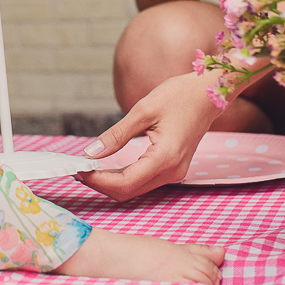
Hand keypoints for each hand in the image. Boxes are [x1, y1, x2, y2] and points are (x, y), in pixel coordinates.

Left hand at [78, 72, 220, 201]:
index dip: (98, 180)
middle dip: (100, 184)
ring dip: (110, 183)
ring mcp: (174, 173)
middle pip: (128, 191)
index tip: (77, 170)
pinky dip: (123, 178)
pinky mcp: (173, 168)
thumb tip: (91, 152)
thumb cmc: (179, 96)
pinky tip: (106, 168)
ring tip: (87, 169)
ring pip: (135, 189)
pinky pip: (143, 181)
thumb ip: (116, 135)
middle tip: (77, 171)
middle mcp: (172, 171)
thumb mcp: (143, 110)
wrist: (208, 94)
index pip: (124, 182)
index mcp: (165, 158)